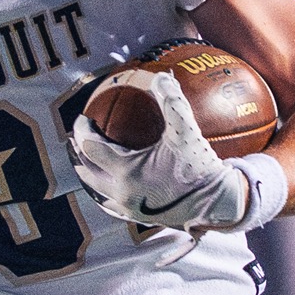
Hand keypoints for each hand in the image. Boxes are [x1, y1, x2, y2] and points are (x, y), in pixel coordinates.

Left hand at [67, 69, 248, 231]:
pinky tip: (108, 181)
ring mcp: (129, 209)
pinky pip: (111, 204)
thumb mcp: (186, 132)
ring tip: (85, 158)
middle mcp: (123, 193)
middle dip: (77, 154)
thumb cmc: (201, 168)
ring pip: (96, 192)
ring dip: (88, 173)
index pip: (90, 149)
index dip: (82, 131)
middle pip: (86, 173)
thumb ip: (172, 102)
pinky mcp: (138, 218)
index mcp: (127, 172)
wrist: (218, 205)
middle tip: (76, 137)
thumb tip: (161, 77)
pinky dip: (103, 190)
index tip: (83, 118)